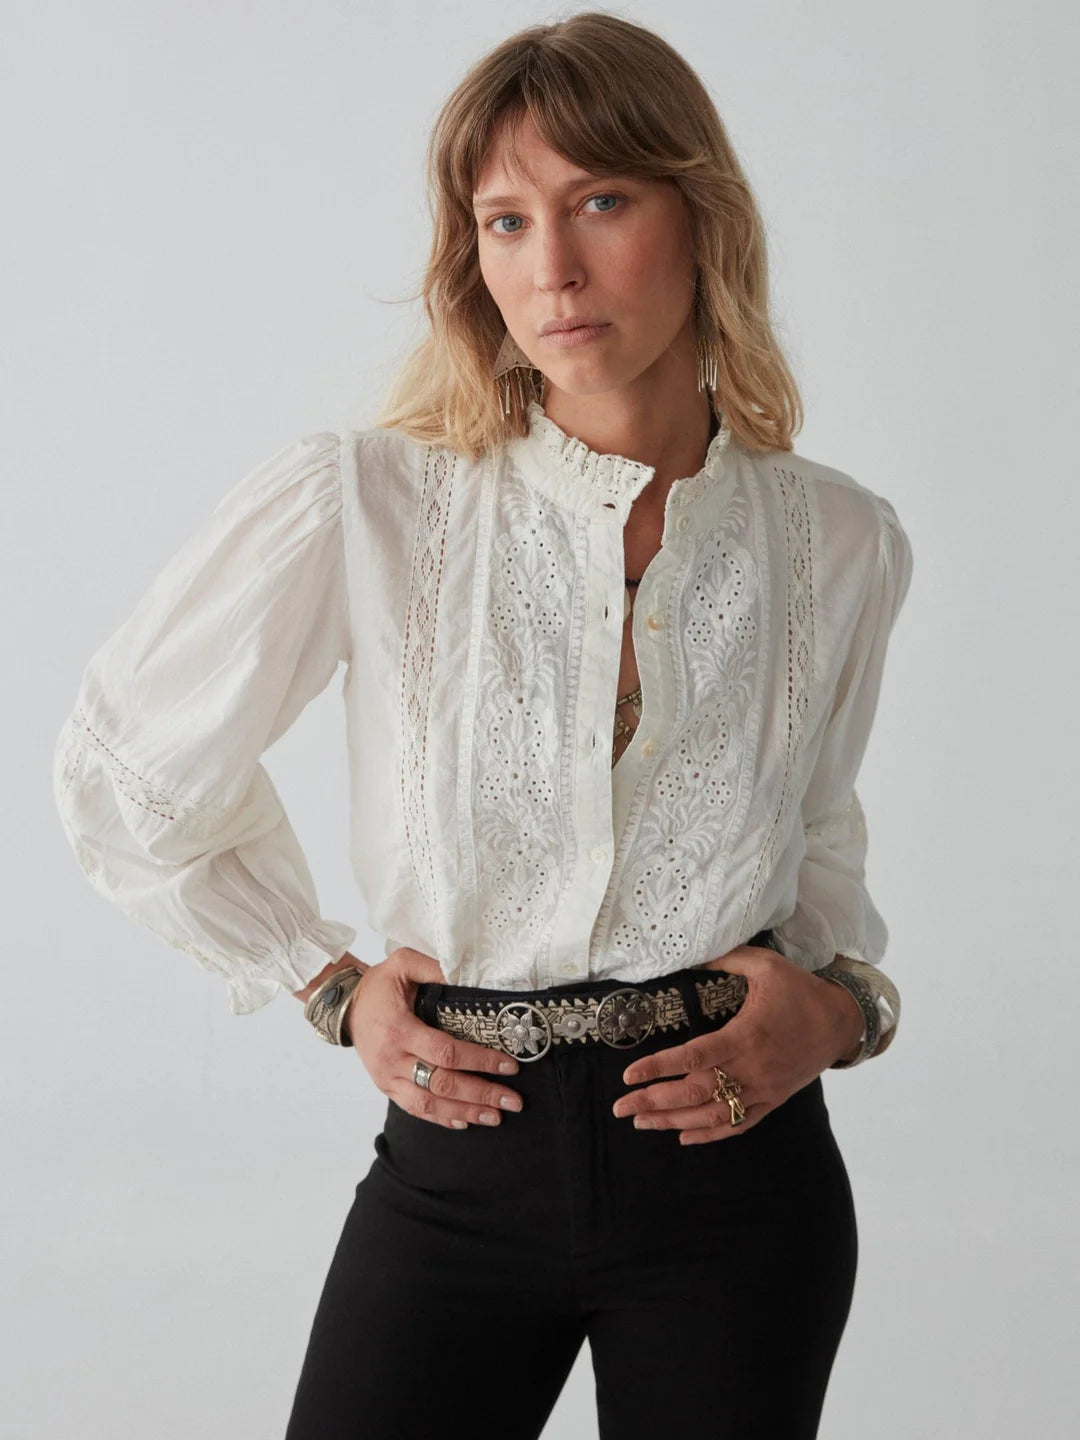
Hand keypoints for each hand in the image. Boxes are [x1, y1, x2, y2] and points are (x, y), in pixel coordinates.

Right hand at [345, 946, 523, 1129]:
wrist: (344, 1006)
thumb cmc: (378, 985)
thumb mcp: (403, 964)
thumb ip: (434, 967)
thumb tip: (468, 977)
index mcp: (400, 1029)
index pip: (446, 1052)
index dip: (479, 1060)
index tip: (509, 1065)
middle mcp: (393, 1059)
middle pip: (442, 1083)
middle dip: (480, 1093)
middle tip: (513, 1101)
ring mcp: (387, 1077)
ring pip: (429, 1103)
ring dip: (465, 1112)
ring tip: (496, 1117)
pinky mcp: (385, 1087)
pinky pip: (414, 1108)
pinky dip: (440, 1118)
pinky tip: (464, 1122)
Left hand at [610, 945, 858, 1144]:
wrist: (842, 1022)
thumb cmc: (800, 991)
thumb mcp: (766, 965)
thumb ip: (728, 958)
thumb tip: (691, 953)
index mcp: (745, 1036)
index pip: (695, 1057)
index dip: (660, 1068)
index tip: (629, 1075)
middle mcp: (752, 1068)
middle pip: (697, 1092)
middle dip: (655, 1101)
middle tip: (620, 1107)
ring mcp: (763, 1089)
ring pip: (714, 1114)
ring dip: (674, 1121)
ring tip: (641, 1122)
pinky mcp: (773, 1100)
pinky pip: (739, 1124)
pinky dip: (710, 1134)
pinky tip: (683, 1136)